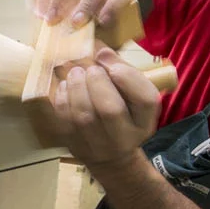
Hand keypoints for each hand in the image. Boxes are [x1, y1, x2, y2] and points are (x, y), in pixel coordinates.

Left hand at [52, 48, 159, 168]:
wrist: (112, 156)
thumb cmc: (123, 114)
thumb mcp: (132, 95)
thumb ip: (122, 70)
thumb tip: (100, 52)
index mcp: (145, 121)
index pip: (145, 100)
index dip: (128, 78)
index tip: (114, 67)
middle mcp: (125, 137)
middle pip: (110, 109)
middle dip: (97, 81)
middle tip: (90, 69)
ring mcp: (98, 146)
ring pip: (83, 115)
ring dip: (77, 86)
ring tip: (76, 73)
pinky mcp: (75, 145)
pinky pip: (65, 120)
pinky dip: (63, 97)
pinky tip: (67, 86)